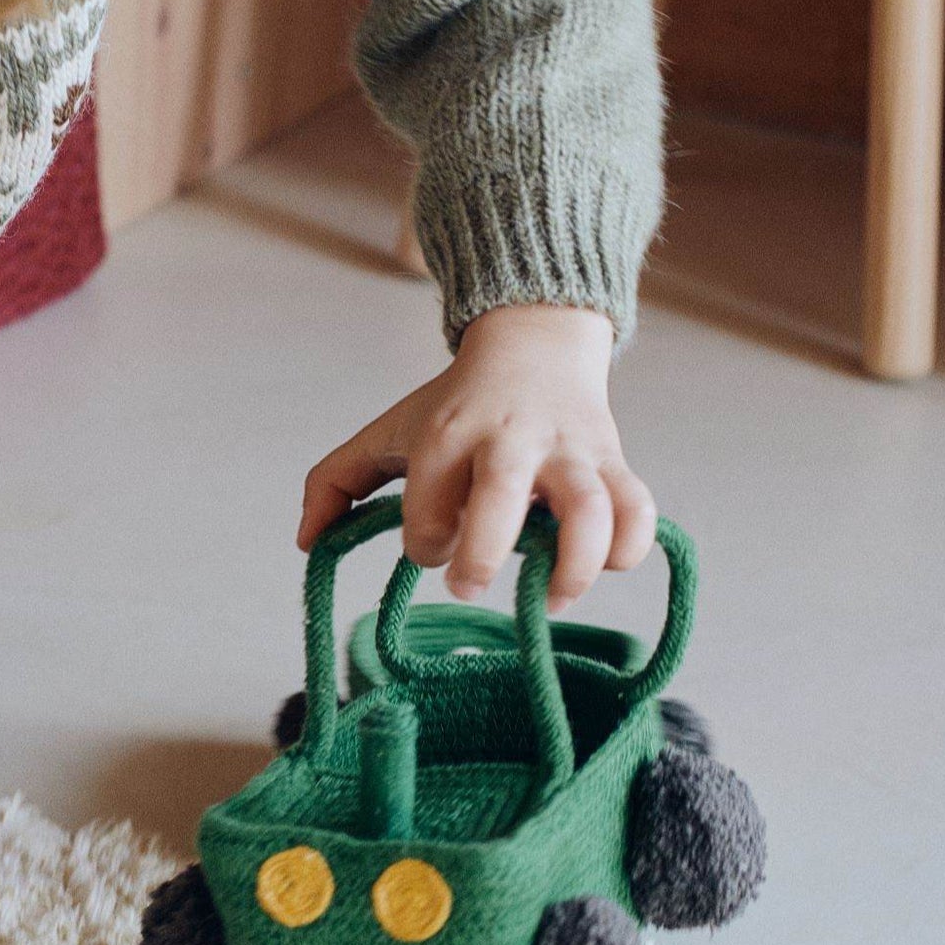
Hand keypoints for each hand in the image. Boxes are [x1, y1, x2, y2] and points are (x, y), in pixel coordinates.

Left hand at [297, 303, 654, 611]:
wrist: (533, 345)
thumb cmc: (452, 406)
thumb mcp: (386, 431)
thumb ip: (335, 481)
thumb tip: (306, 541)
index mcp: (447, 434)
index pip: (427, 502)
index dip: (423, 542)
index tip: (430, 546)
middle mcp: (510, 439)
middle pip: (501, 495)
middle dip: (483, 552)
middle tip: (468, 585)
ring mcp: (568, 451)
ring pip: (588, 507)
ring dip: (572, 565)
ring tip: (548, 599)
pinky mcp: (614, 462)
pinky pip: (638, 509)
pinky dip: (629, 548)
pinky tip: (602, 566)